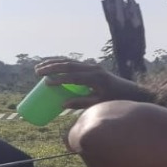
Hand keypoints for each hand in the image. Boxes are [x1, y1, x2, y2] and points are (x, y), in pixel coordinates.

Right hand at [34, 58, 152, 108]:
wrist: (129, 90)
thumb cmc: (113, 100)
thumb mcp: (97, 103)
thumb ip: (80, 104)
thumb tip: (62, 105)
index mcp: (95, 78)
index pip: (73, 77)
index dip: (59, 79)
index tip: (46, 83)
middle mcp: (92, 69)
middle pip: (68, 65)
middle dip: (51, 68)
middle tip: (37, 72)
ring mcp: (91, 66)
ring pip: (69, 61)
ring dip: (53, 63)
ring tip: (39, 67)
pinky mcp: (90, 66)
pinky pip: (73, 62)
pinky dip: (60, 62)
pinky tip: (50, 64)